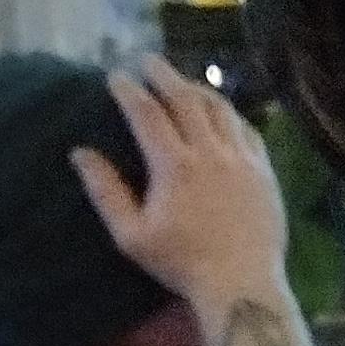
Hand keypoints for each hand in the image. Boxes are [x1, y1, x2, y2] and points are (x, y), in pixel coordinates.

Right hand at [71, 57, 287, 321]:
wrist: (242, 285)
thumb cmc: (182, 264)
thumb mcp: (132, 235)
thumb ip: (106, 192)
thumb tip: (80, 153)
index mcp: (174, 166)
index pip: (147, 113)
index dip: (128, 90)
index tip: (114, 75)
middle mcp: (210, 153)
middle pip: (185, 98)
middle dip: (163, 74)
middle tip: (147, 60)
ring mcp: (242, 160)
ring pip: (220, 109)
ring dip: (199, 89)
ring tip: (184, 83)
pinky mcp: (264, 172)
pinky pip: (247, 130)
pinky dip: (230, 115)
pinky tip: (222, 115)